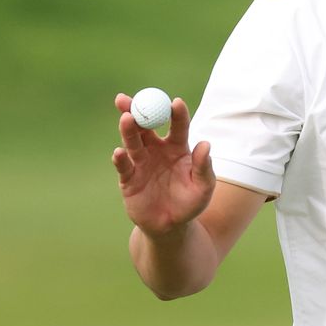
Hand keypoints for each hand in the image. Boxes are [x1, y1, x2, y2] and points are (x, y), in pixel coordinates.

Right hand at [111, 93, 215, 238]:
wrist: (171, 226)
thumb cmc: (191, 203)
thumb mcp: (203, 187)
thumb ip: (204, 167)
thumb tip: (205, 144)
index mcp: (178, 147)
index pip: (177, 125)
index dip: (176, 113)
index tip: (176, 102)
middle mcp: (157, 150)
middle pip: (146, 126)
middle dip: (138, 111)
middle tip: (129, 99)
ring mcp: (142, 163)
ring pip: (133, 142)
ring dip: (128, 130)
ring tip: (126, 118)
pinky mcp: (129, 179)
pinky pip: (124, 166)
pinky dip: (121, 159)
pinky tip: (120, 153)